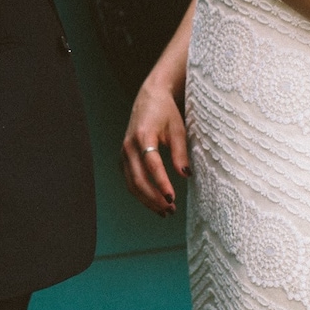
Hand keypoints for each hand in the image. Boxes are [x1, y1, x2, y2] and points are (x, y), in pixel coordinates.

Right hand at [122, 77, 187, 214]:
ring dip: (147, 200)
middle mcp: (129, 146)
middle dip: (154, 198)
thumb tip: (185, 176)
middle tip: (171, 210)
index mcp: (143, 136)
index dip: (161, 183)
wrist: (149, 98)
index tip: (172, 198)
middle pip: (138, 179)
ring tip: (165, 211)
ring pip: (131, 184)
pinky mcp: (123, 158)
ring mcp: (123, 152)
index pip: (152, 165)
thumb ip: (180, 152)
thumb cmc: (166, 113)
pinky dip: (141, 193)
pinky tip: (154, 201)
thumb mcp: (178, 129)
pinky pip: (129, 180)